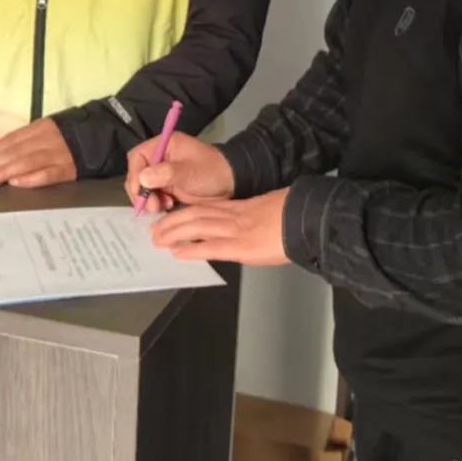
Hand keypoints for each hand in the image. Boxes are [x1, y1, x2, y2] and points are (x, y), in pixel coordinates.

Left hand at [0, 118, 75, 187]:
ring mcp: (59, 154)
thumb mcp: (47, 130)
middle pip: (16, 152)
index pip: (12, 140)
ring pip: (27, 162)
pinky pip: (48, 174)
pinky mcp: (69, 169)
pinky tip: (15, 183)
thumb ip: (25, 140)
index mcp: (40, 127)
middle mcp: (47, 139)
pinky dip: (31, 179)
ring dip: (5, 172)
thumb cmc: (71, 134)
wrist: (105, 133)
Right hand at [124, 131, 234, 214]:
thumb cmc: (212, 172)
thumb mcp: (190, 172)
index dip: (135, 174)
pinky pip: (153, 195)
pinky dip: (155, 203)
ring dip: (148, 199)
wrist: (230, 184)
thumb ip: (167, 173)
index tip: (141, 191)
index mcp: (164, 145)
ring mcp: (163, 173)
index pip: (138, 156)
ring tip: (161, 207)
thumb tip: (143, 178)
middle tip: (152, 205)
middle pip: (137, 173)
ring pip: (143, 186)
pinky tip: (167, 206)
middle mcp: (160, 157)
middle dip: (141, 190)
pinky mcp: (167, 186)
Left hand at [150, 189, 290, 265]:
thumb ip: (252, 217)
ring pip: (196, 227)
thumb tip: (246, 226)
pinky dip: (191, 249)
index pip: (205, 207)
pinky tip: (177, 253)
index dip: (184, 212)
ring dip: (173, 234)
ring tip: (158, 240)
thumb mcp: (268, 210)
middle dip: (172, 222)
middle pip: (194, 215)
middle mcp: (233, 216)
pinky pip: (210, 247)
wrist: (306, 217)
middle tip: (155, 230)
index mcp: (240, 207)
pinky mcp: (241, 247)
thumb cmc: (293, 214)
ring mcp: (235, 230)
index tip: (171, 216)